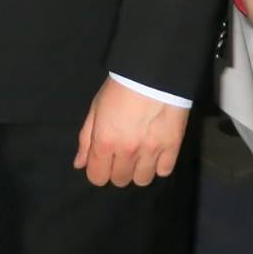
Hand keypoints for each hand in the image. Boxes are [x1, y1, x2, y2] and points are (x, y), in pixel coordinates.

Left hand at [73, 78, 190, 188]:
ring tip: (141, 154)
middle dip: (118, 169)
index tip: (103, 160)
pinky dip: (159, 165)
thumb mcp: (96, 108)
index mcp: (105, 142)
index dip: (98, 170)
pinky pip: (164, 172)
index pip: (97, 177)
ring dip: (139, 170)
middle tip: (122, 153)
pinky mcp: (172, 147)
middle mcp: (127, 151)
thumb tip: (80, 164)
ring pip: (142, 180)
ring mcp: (151, 151)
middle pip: (120, 180)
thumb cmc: (120, 87)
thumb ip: (86, 139)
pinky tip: (156, 152)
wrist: (153, 73)